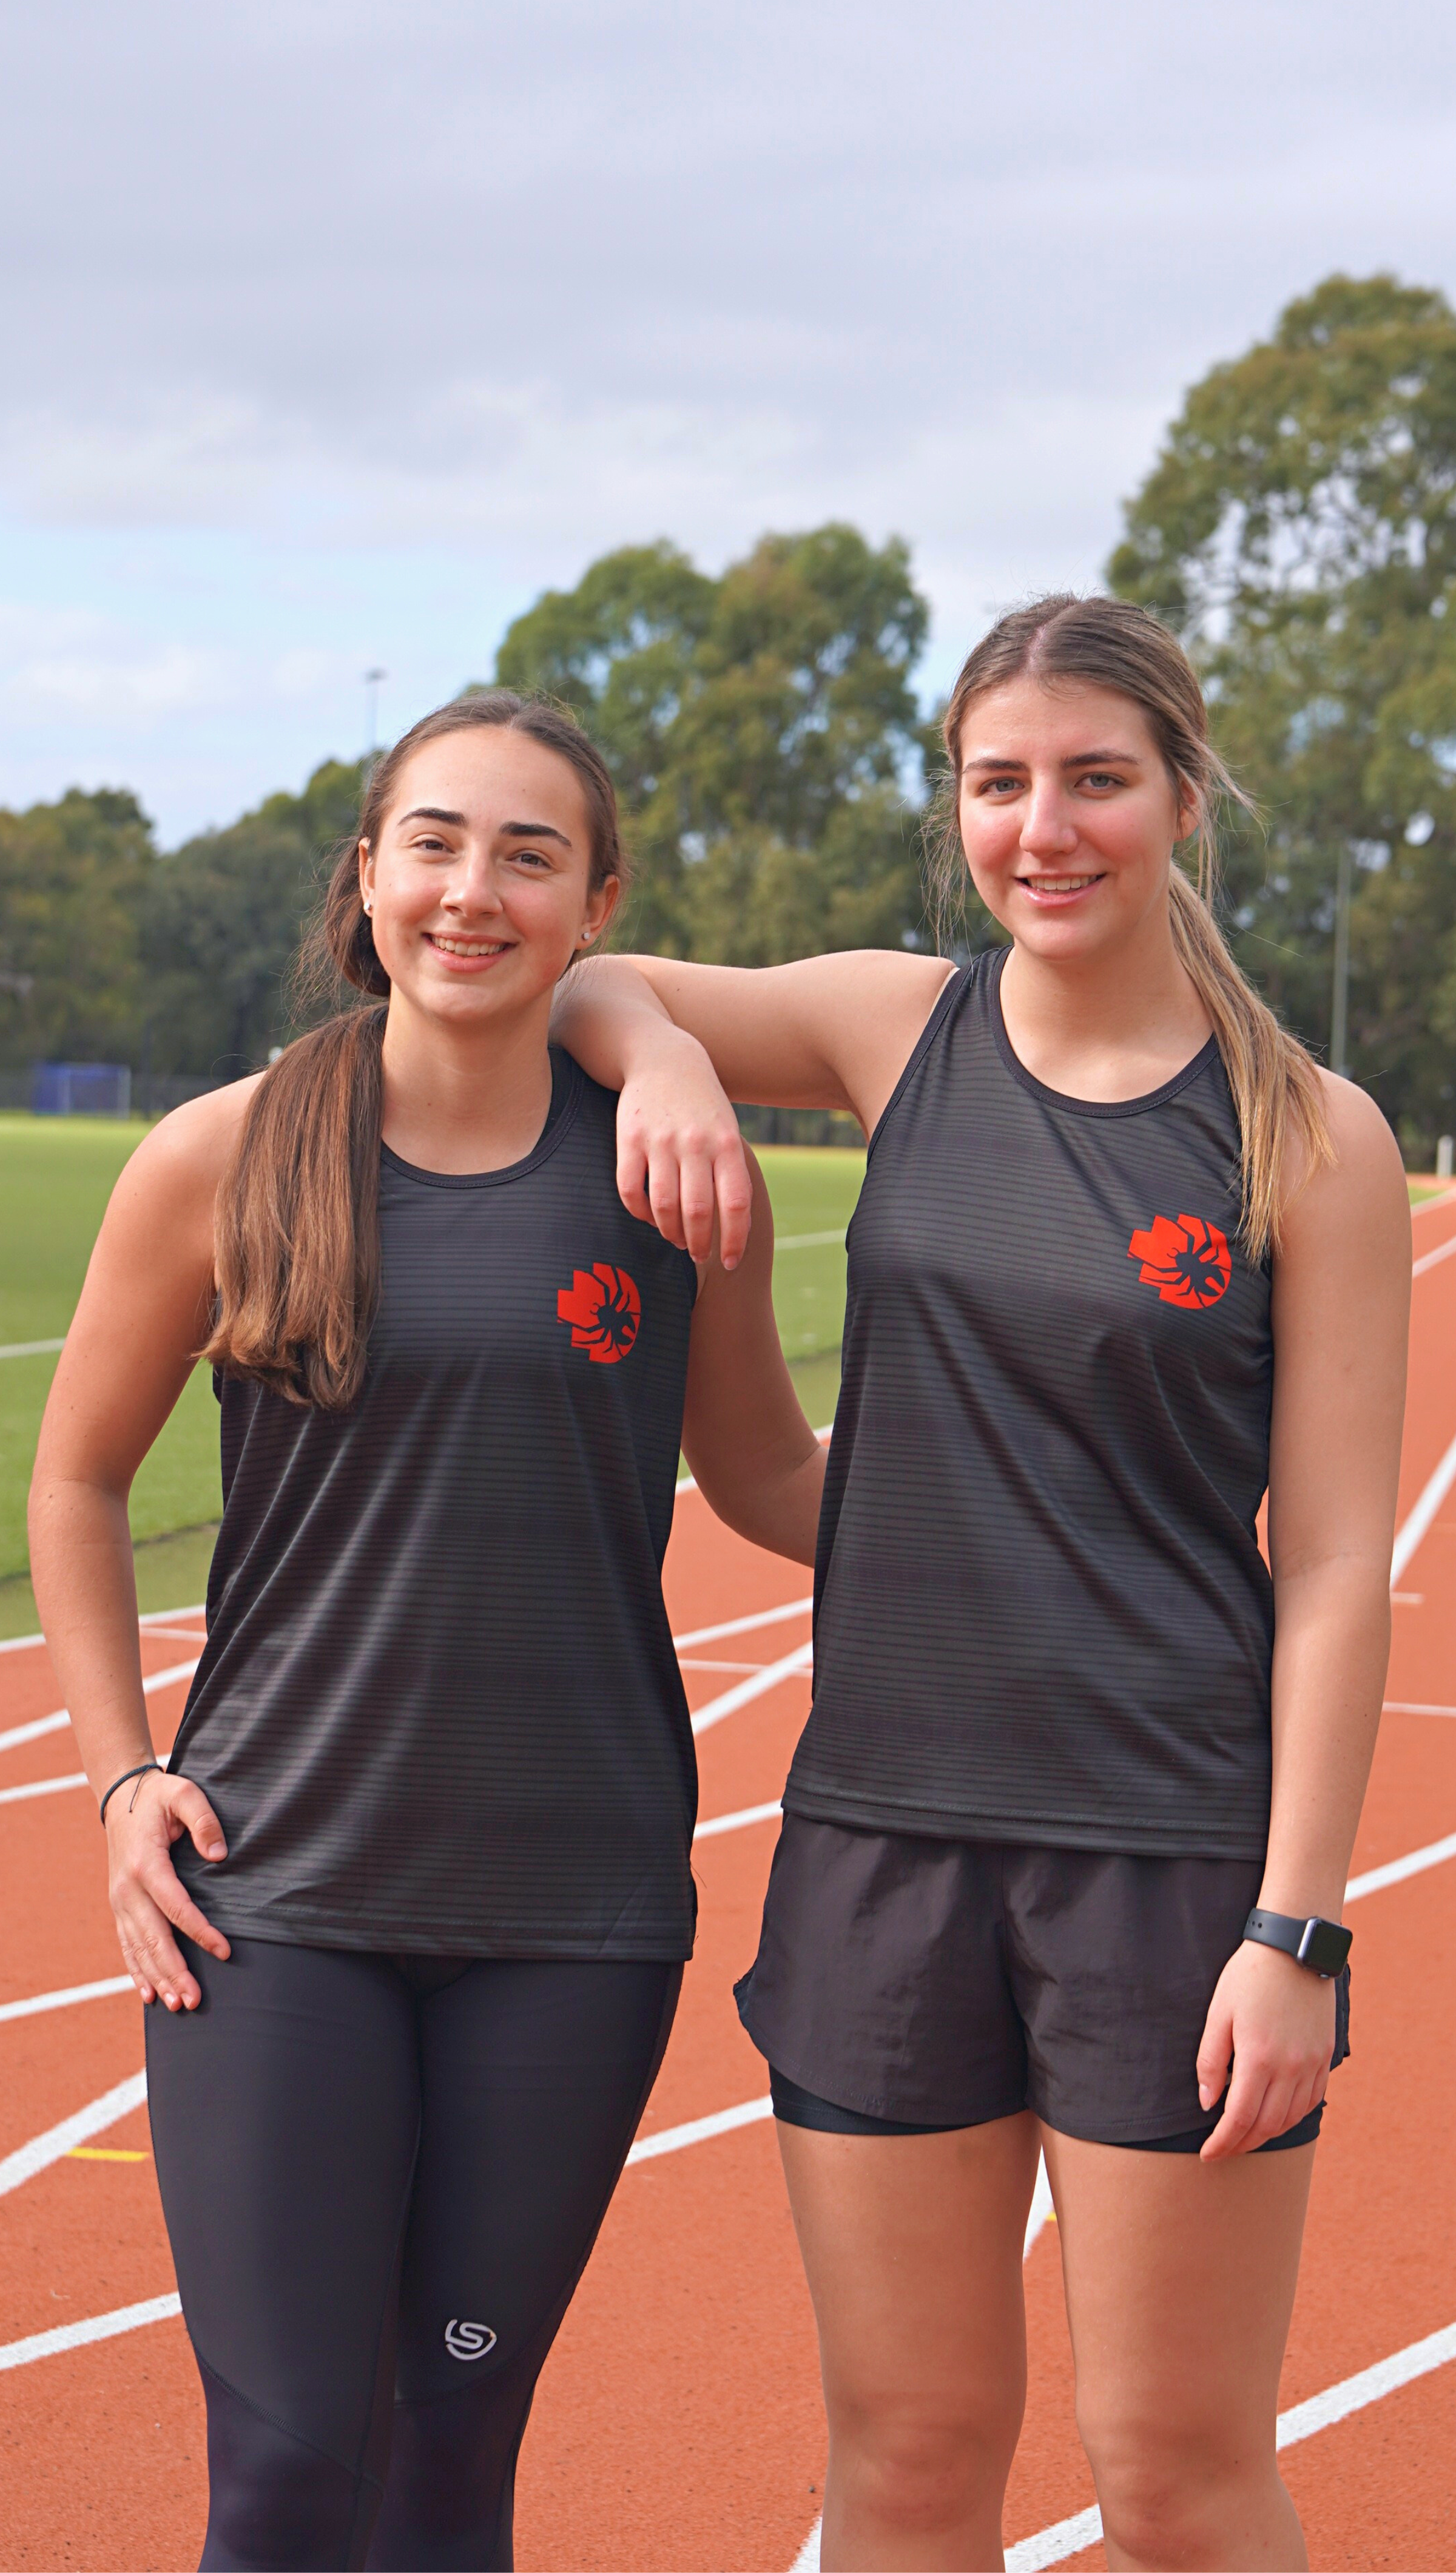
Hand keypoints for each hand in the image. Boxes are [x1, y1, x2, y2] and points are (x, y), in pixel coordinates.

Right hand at [105, 1767, 230, 2010]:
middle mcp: (127, 1889)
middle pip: (153, 1937)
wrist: (122, 1797)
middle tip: (195, 2000)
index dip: (200, 1932)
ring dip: (157, 1978)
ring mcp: (120, 1900)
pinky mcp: (120, 1906)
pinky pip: (127, 1944)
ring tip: (178, 2005)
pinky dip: (137, 1971)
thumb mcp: (185, 1793)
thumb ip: (204, 1819)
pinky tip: (149, 1995)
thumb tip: (219, 1855)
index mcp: (146, 1864)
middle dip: (174, 1971)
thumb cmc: (159, 1796)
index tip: (224, 1951)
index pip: (176, 1906)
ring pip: (138, 1948)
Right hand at [616, 1030, 753, 1267]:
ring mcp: (660, 1141)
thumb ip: (732, 1174)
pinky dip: (639, 1213)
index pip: (735, 1205)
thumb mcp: (728, 1132)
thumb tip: (736, 1227)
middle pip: (697, 1212)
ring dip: (669, 1232)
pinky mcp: (629, 1139)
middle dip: (698, 1244)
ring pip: (663, 1206)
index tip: (730, 1262)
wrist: (663, 1058)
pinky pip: (630, 1190)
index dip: (734, 1240)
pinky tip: (649, 1217)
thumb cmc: (702, 1106)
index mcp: (728, 1144)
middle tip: (698, 1255)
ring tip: (675, 1239)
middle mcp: (695, 1143)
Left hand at [1195, 1939, 1335, 2159]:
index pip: (1239, 2118)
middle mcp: (1290, 2067)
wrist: (1294, 1949)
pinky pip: (1311, 2101)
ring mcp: (1312, 2063)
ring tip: (1245, 2138)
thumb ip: (1211, 2061)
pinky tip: (1276, 2118)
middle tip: (1222, 2151)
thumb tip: (1208, 2104)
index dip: (1222, 2142)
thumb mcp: (1218, 2013)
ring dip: (1266, 2135)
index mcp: (1259, 2057)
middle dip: (1241, 2144)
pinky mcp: (1325, 2056)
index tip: (1208, 2154)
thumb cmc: (1249, 1977)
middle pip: (1266, 2125)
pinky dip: (1292, 2117)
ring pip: (1291, 2118)